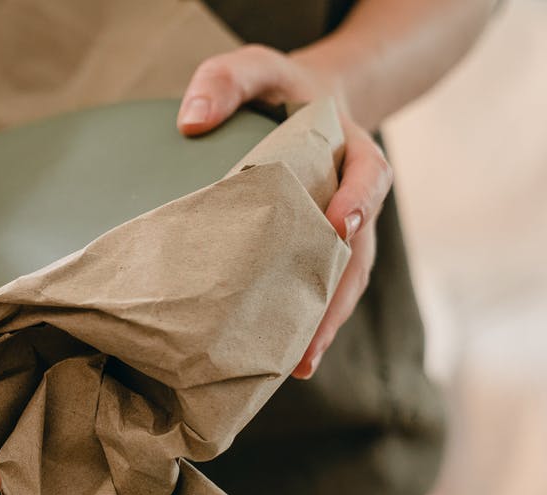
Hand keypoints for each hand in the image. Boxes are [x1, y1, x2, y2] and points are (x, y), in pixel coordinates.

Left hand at [176, 44, 392, 378]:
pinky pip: (317, 288)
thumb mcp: (255, 66)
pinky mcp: (315, 250)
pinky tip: (278, 357)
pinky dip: (303, 321)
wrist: (303, 103)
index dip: (357, 203)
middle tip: (310, 340)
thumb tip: (190, 121)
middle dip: (336, 298)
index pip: (367, 178)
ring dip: (322, 323)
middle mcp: (354, 200)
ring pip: (342, 282)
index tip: (340, 226)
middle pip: (358, 254)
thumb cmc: (277, 88)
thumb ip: (226, 80)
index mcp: (352, 152)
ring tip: (297, 364)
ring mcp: (340, 231)